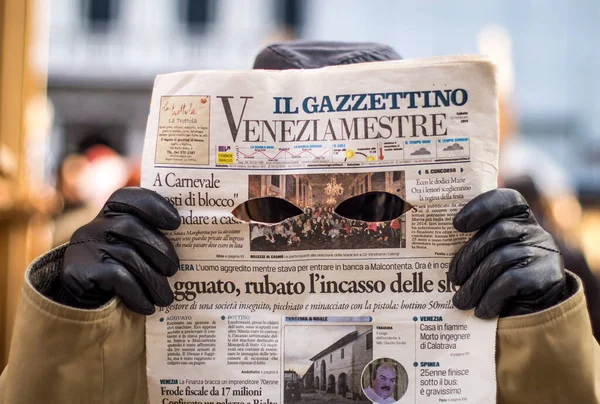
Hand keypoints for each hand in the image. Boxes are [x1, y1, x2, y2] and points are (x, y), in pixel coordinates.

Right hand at [61, 187, 180, 313]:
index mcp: (110, 216)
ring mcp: (83, 246)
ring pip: (127, 255)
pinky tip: (147, 305)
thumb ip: (148, 241)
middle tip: (174, 270)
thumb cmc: (118, 275)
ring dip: (153, 279)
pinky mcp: (77, 269)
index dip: (153, 205)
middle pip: (131, 227)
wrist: (83, 305)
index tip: (176, 222)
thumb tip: (187, 244)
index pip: (127, 197)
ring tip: (166, 297)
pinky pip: (117, 276)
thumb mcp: (132, 252)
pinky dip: (137, 293)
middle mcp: (93, 226)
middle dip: (160, 249)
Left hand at [449, 188, 565, 318]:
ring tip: (461, 300)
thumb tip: (436, 250)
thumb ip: (475, 244)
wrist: (536, 309)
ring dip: (475, 283)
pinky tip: (481, 310)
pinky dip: (491, 297)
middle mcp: (534, 230)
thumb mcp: (489, 255)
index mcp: (518, 218)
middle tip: (452, 279)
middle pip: (497, 233)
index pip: (506, 200)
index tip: (456, 225)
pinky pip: (512, 281)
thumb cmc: (501, 277)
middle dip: (468, 257)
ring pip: (501, 259)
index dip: (481, 208)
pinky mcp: (548, 275)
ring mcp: (545, 251)